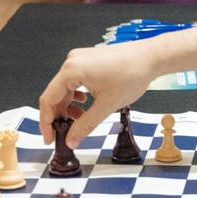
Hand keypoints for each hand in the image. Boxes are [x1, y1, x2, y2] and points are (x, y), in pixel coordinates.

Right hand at [38, 45, 162, 146]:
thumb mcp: (106, 106)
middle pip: (55, 95)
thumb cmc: (132, 74)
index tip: (49, 138)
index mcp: (71, 70)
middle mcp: (71, 62)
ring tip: (78, 121)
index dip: (46, 122)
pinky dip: (76, 97)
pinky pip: (74, 81)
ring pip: (65, 89)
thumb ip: (85, 125)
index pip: (48, 100)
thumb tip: (71, 140)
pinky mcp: (88, 60)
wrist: (150, 57)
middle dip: (59, 116)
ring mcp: (79, 59)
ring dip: (68, 107)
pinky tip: (85, 106)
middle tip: (65, 134)